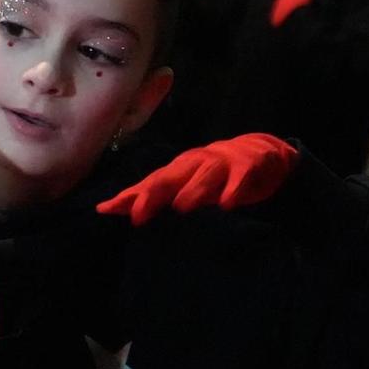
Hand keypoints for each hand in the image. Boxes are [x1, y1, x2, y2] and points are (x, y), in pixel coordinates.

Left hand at [97, 133, 298, 224]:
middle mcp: (196, 163)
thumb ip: (161, 197)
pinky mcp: (247, 168)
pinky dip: (234, 190)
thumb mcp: (188, 184)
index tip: (107, 209)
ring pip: (205, 175)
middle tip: (137, 213)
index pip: (149, 182)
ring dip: (193, 190)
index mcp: (180, 168)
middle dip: (153, 193)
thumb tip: (126, 209)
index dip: (129, 195)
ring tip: (181, 207)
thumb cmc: (217, 174)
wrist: (262, 155)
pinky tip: (228, 204)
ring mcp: (222, 164)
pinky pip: (240, 179)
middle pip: (171, 176)